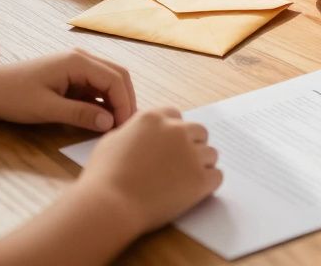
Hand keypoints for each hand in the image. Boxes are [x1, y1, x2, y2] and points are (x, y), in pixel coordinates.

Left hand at [0, 49, 135, 131]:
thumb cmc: (11, 96)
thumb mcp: (46, 109)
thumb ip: (80, 114)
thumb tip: (110, 123)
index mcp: (77, 61)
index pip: (116, 80)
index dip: (125, 104)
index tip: (123, 127)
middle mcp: (81, 58)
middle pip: (118, 76)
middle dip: (125, 100)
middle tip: (125, 127)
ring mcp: (76, 66)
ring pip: (108, 81)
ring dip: (115, 101)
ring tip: (115, 126)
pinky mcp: (70, 76)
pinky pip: (95, 87)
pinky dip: (103, 102)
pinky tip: (100, 119)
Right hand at [75, 108, 221, 233]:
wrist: (109, 204)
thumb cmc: (103, 176)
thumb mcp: (111, 141)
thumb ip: (132, 133)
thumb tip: (141, 136)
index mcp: (153, 118)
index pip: (176, 116)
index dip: (173, 132)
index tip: (169, 146)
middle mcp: (176, 130)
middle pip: (199, 132)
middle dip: (192, 146)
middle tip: (179, 165)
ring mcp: (190, 154)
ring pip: (211, 154)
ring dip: (201, 165)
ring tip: (183, 181)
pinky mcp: (200, 178)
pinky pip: (217, 176)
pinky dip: (208, 184)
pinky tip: (194, 192)